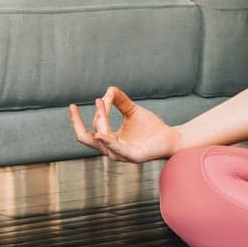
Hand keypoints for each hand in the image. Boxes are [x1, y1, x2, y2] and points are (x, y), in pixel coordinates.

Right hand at [68, 85, 182, 164]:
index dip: (77, 119)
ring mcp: (121, 155)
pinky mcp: (133, 156)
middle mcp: (111, 150)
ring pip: (101, 139)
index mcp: (108, 141)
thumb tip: (108, 89)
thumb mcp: (131, 111)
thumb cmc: (150, 127)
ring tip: (101, 104)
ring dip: (100, 120)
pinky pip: (116, 149)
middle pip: (85, 138)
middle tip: (76, 106)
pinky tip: (101, 133)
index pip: (86, 132)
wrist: (171, 137)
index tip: (77, 103)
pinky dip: (107, 141)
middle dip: (77, 123)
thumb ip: (119, 100)